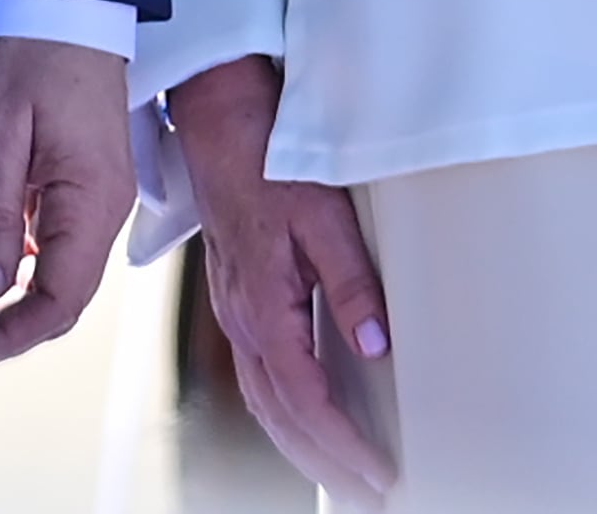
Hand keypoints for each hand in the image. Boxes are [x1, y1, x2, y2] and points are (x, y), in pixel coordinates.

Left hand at [0, 35, 137, 371]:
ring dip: (6, 300)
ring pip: (55, 273)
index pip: (60, 302)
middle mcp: (102, 206)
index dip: (8, 337)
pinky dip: (14, 264)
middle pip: (59, 298)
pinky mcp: (79, 180)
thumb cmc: (34, 44)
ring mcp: (94, 194)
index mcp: (91, 200)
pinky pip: (51, 240)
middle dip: (3, 328)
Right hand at [167, 55, 391, 499]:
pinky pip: (256, 375)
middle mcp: (241, 316)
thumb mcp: (323, 213)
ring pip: (263, 401)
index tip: (378, 473)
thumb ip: (350, 281)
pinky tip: (304, 420)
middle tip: (368, 495)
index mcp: (262, 303)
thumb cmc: (267, 157)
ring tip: (342, 476)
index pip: (303, 397)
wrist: (218, 120)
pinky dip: (283, 412)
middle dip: (323, 464)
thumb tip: (376, 344)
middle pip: (279, 415)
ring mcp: (234, 309)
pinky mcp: (237, 299)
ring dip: (302, 447)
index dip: (341, 444)